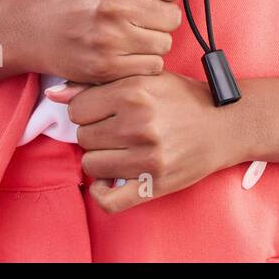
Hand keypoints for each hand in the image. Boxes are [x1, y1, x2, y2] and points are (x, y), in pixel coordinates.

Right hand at [26, 0, 200, 84]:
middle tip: (137, 16)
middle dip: (160, 17)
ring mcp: (110, 37)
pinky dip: (143, 61)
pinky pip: (152, 66)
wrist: (39, 28)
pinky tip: (125, 51)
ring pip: (164, 44)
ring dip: (152, 41)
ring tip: (130, 33)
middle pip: (173, 17)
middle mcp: (114, 2)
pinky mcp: (106, 67)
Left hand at [46, 71, 238, 213]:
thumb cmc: (182, 98)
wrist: (224, 124)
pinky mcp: (154, 184)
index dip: (86, 109)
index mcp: (134, 91)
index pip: (78, 108)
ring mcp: (147, 157)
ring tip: (117, 149)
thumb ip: (98, 84)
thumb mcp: (145, 78)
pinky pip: (109, 200)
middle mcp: (138, 123)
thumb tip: (54, 95)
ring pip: (91, 165)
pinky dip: (102, 192)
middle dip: (94, 133)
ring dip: (100, 158)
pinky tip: (110, 178)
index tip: (100, 111)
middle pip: (83, 136)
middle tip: (113, 130)